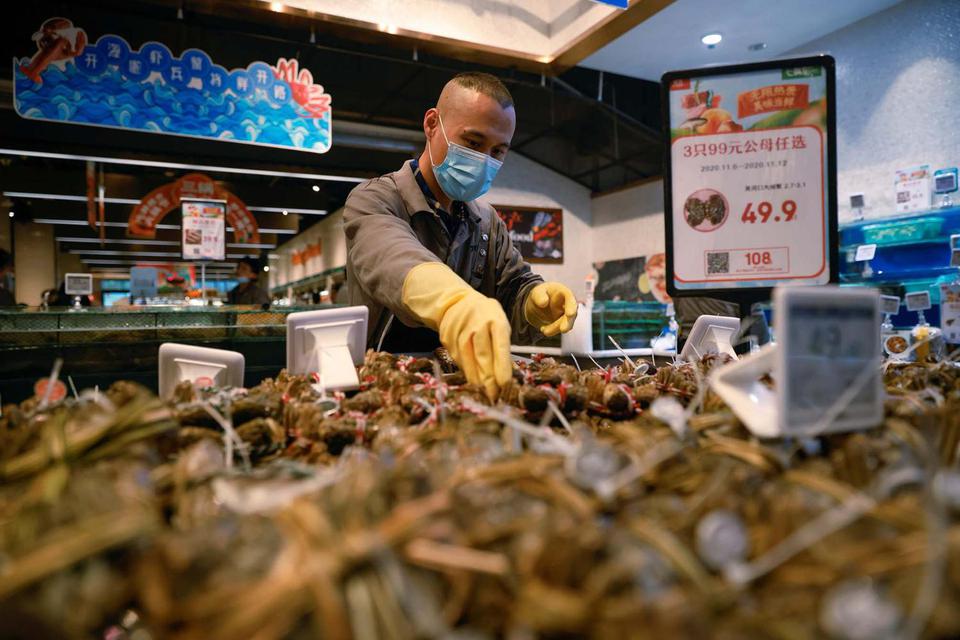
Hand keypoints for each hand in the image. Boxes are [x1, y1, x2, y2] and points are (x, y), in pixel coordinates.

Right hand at [403, 262, 512, 400]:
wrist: (458, 303)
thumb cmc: (486, 317)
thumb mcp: (500, 325)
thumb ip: (502, 346)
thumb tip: (506, 374)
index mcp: (495, 321)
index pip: (500, 347)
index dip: (502, 367)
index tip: (505, 385)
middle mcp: (477, 325)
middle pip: (482, 356)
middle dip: (489, 380)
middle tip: (495, 397)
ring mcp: (460, 332)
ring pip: (468, 361)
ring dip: (476, 380)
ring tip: (484, 393)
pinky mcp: (448, 339)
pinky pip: (458, 360)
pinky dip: (466, 371)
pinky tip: (473, 379)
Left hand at [525, 282, 577, 336]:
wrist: (537, 305)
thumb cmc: (539, 295)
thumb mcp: (536, 293)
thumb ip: (539, 296)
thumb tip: (544, 302)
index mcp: (563, 292)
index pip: (569, 297)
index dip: (571, 306)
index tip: (569, 314)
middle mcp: (568, 303)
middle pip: (572, 313)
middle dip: (568, 322)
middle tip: (563, 329)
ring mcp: (566, 314)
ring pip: (566, 323)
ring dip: (556, 328)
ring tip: (544, 331)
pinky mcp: (563, 323)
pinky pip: (560, 328)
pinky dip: (552, 331)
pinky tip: (543, 329)